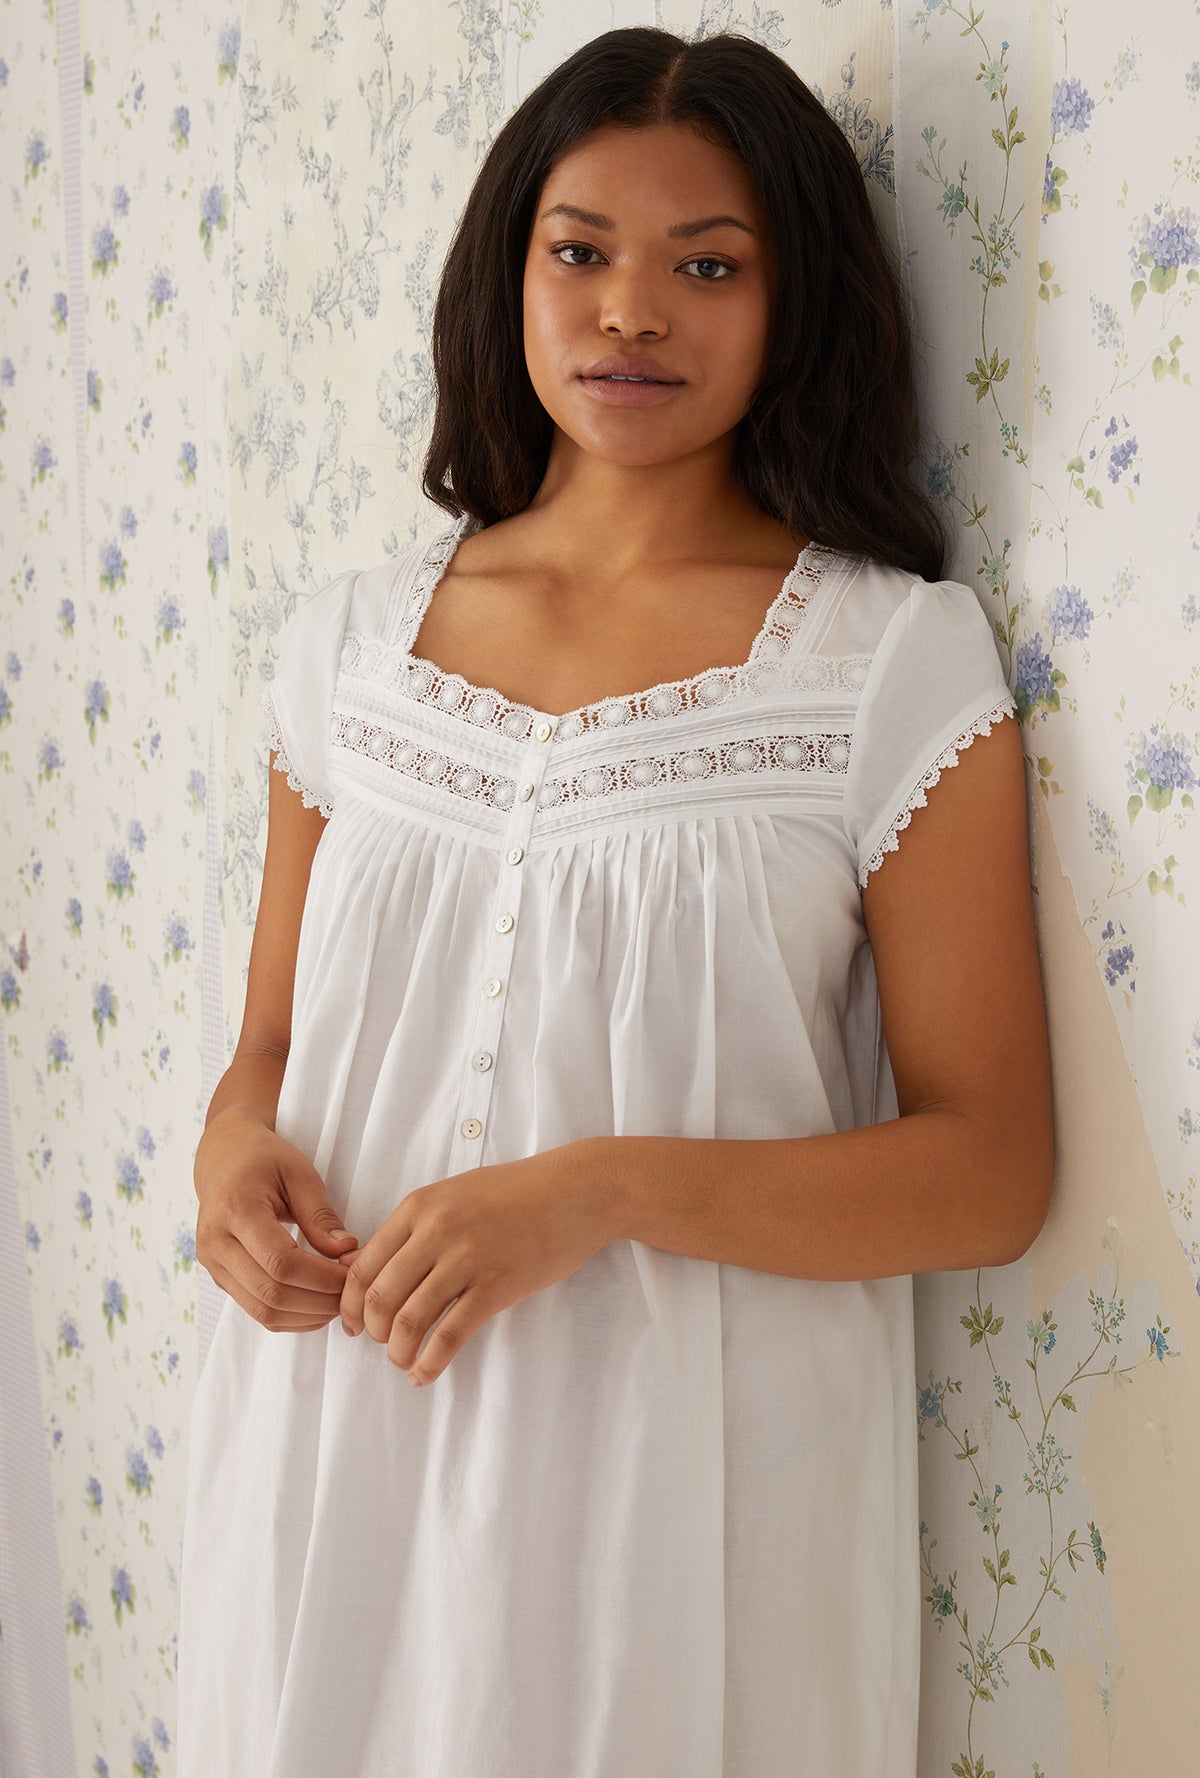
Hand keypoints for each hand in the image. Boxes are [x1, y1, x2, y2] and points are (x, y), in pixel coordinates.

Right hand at [194, 1107, 358, 1330]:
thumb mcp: (299, 1173)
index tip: (354, 1272)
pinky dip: (291, 1317)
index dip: (322, 1277)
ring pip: (262, 1311)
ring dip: (307, 1315)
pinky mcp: (219, 1277)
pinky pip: (256, 1310)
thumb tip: (347, 1251)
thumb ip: (321, 1214)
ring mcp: (213, 1264)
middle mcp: (216, 1242)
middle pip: (271, 1293)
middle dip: (319, 1300)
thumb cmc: (264, 1159)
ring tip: (339, 1301)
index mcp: (235, 1209)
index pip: (281, 1262)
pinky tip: (317, 1307)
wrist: (223, 1157)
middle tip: (353, 1293)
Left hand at [338, 1140, 613, 1385]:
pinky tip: (425, 1373)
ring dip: (398, 1351)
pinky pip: (450, 1335)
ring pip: (409, 1320)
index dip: (350, 1303)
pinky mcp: (497, 1286)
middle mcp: (436, 1231)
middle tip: (381, 1344)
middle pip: (379, 1297)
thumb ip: (417, 1226)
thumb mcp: (455, 1194)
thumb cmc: (517, 1192)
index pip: (363, 1266)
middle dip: (372, 1331)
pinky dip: (431, 1363)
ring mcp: (467, 1259)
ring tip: (403, 1361)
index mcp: (419, 1207)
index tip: (353, 1324)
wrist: (576, 1191)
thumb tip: (377, 1269)